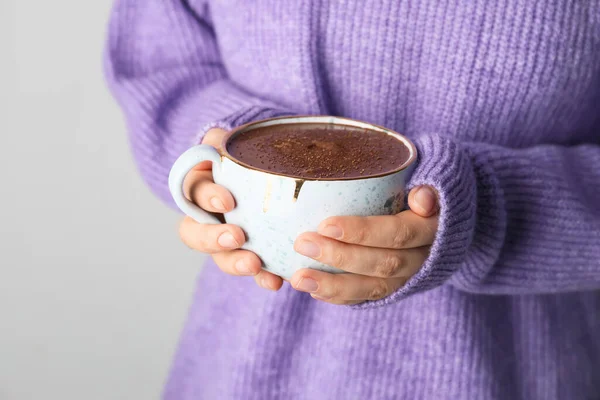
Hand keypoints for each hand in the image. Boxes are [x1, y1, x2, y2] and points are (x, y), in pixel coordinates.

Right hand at [178, 128, 283, 290]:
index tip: (227, 202)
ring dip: (235, 263)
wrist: (268, 170)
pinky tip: (275, 281)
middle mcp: (206, 217)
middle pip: (195, 233)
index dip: (207, 199)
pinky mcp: (250, 252)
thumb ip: (221, 140)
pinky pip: (251, 268)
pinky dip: (262, 277)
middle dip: (213, 239)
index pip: (194, 194)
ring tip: (256, 266)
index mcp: (199, 187)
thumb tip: (215, 142)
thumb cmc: (246, 155)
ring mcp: (226, 237)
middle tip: (237, 237)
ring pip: (220, 256)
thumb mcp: (232, 142)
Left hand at [290, 186, 438, 304]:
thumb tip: (422, 197)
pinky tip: (311, 288)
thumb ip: (425, 187)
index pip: (397, 233)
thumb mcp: (428, 182)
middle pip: (381, 263)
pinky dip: (337, 296)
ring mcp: (406, 279)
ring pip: (372, 288)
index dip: (362, 232)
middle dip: (339, 256)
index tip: (325, 224)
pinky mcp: (392, 290)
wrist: (436, 226)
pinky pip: (365, 299)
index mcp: (429, 229)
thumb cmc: (417, 194)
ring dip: (332, 285)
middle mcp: (421, 259)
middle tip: (302, 243)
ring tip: (298, 279)